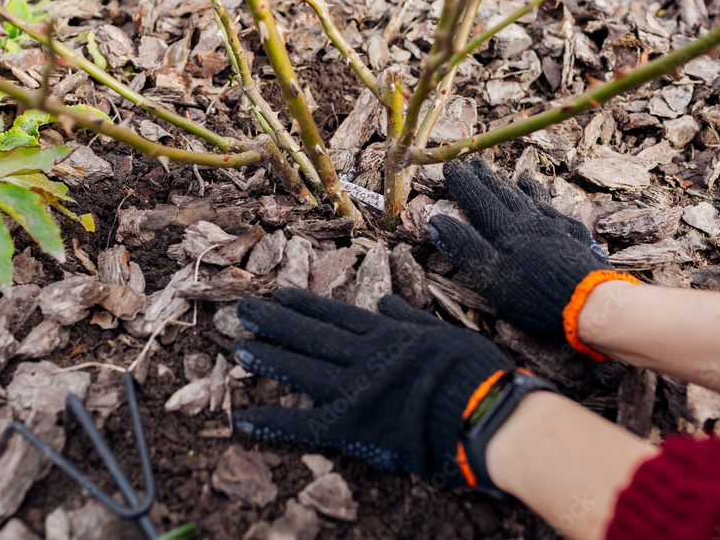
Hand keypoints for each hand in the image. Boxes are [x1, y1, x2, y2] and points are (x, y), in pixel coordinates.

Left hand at [230, 288, 526, 489]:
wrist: (480, 408)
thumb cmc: (472, 370)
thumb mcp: (443, 331)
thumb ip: (410, 319)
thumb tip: (386, 303)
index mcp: (385, 333)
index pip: (335, 315)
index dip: (305, 305)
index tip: (280, 293)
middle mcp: (361, 355)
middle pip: (310, 334)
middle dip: (275, 321)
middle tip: (245, 310)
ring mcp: (351, 388)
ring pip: (300, 368)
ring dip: (268, 357)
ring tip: (239, 346)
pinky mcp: (349, 424)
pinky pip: (302, 423)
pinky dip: (271, 421)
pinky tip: (242, 418)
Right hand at [429, 159, 636, 359]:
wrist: (589, 302)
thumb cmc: (534, 293)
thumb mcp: (490, 276)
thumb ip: (464, 247)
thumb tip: (437, 220)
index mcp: (505, 231)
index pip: (479, 200)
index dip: (463, 183)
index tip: (451, 166)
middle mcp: (529, 222)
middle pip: (503, 194)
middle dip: (486, 178)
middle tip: (474, 162)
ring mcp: (554, 226)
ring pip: (528, 198)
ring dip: (513, 185)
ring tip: (504, 174)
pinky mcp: (574, 235)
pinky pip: (554, 208)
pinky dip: (542, 197)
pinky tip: (541, 195)